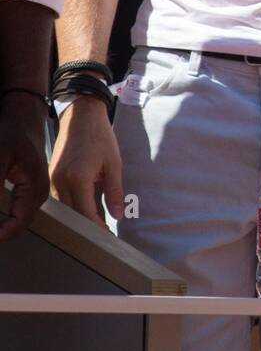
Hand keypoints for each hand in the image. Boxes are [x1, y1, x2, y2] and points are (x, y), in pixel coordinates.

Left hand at [0, 96, 49, 241]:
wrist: (23, 119)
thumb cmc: (13, 132)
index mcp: (35, 188)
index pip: (17, 224)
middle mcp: (37, 195)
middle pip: (16, 226)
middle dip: (0, 231)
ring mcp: (33, 194)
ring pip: (14, 220)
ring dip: (1, 226)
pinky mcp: (26, 192)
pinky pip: (14, 212)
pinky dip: (2, 218)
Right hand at [50, 97, 123, 226]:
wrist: (81, 114)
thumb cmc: (100, 136)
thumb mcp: (113, 164)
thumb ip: (115, 191)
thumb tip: (118, 215)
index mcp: (78, 179)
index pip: (86, 214)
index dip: (97, 228)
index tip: (108, 236)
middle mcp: (61, 181)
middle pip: (73, 214)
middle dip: (88, 226)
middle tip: (104, 234)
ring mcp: (54, 178)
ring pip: (65, 207)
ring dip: (79, 216)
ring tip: (97, 222)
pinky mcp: (52, 174)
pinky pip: (60, 197)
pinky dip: (72, 204)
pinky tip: (85, 205)